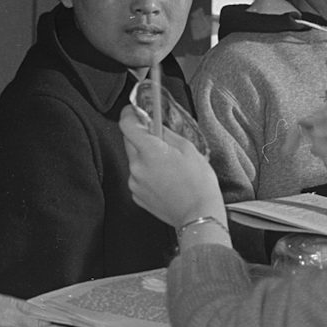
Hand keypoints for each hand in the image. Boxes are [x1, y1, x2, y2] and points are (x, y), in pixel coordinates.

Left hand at [119, 105, 225, 228]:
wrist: (199, 215)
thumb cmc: (199, 183)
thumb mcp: (188, 149)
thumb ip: (166, 134)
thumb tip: (155, 124)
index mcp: (150, 151)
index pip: (127, 125)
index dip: (129, 114)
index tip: (134, 111)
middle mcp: (137, 167)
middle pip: (129, 141)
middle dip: (141, 136)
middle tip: (160, 139)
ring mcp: (135, 183)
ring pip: (134, 160)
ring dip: (146, 157)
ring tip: (168, 165)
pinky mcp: (137, 196)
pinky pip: (138, 177)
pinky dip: (147, 174)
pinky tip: (165, 179)